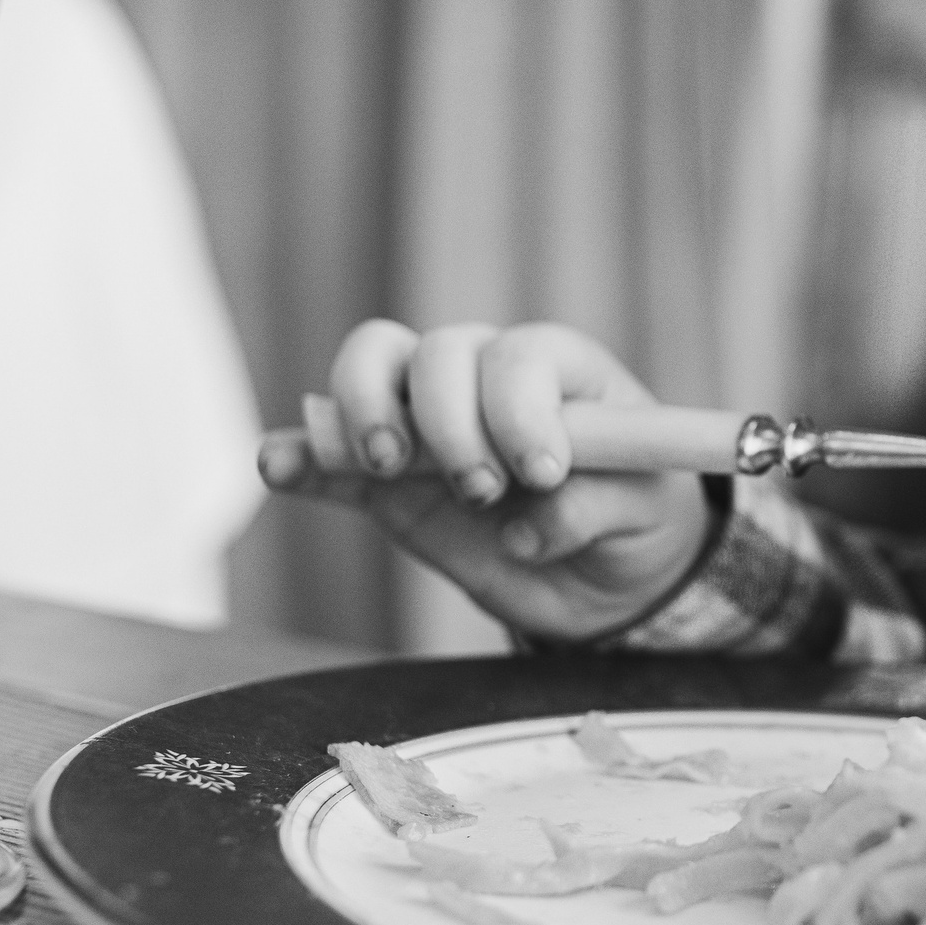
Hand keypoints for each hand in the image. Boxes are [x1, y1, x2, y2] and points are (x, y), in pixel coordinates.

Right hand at [257, 320, 711, 642]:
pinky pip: (330, 457)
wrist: (607, 570)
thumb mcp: (648, 510)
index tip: (544, 472)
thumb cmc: (637, 515)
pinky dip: (300, 456)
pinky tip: (277, 465)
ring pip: (372, 369)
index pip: (519, 356)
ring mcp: (427, 423)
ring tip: (386, 466)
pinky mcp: (388, 482)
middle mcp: (484, 379)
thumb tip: (525, 528)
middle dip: (448, 420)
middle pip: (437, 353)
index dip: (519, 408)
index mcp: (558, 370)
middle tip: (480, 488)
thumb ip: (598, 507)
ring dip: (365, 410)